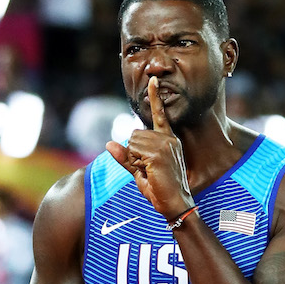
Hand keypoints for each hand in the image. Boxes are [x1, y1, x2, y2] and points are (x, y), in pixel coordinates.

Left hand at [106, 76, 193, 219]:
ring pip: (132, 142)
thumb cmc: (159, 189)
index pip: (159, 114)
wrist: (176, 204)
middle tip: (148, 169)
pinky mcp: (159, 154)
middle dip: (133, 153)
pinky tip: (150, 173)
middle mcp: (168, 139)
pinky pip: (133, 151)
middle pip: (134, 134)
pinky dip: (136, 164)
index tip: (153, 79)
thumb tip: (108, 143)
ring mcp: (165, 145)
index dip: (155, 96)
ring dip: (134, 159)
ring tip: (150, 171)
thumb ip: (125, 157)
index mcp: (168, 139)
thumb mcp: (139, 171)